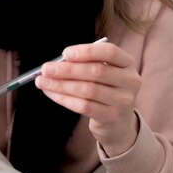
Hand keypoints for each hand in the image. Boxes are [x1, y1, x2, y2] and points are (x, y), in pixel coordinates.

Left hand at [35, 41, 141, 156]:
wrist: (118, 121)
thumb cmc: (104, 88)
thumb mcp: (102, 72)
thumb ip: (84, 64)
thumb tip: (56, 63)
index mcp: (127, 63)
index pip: (109, 52)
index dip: (86, 51)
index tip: (65, 53)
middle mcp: (130, 80)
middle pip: (96, 71)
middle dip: (67, 70)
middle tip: (45, 69)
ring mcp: (123, 101)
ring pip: (87, 90)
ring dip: (61, 85)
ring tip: (43, 82)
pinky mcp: (111, 117)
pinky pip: (84, 106)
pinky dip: (64, 99)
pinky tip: (52, 93)